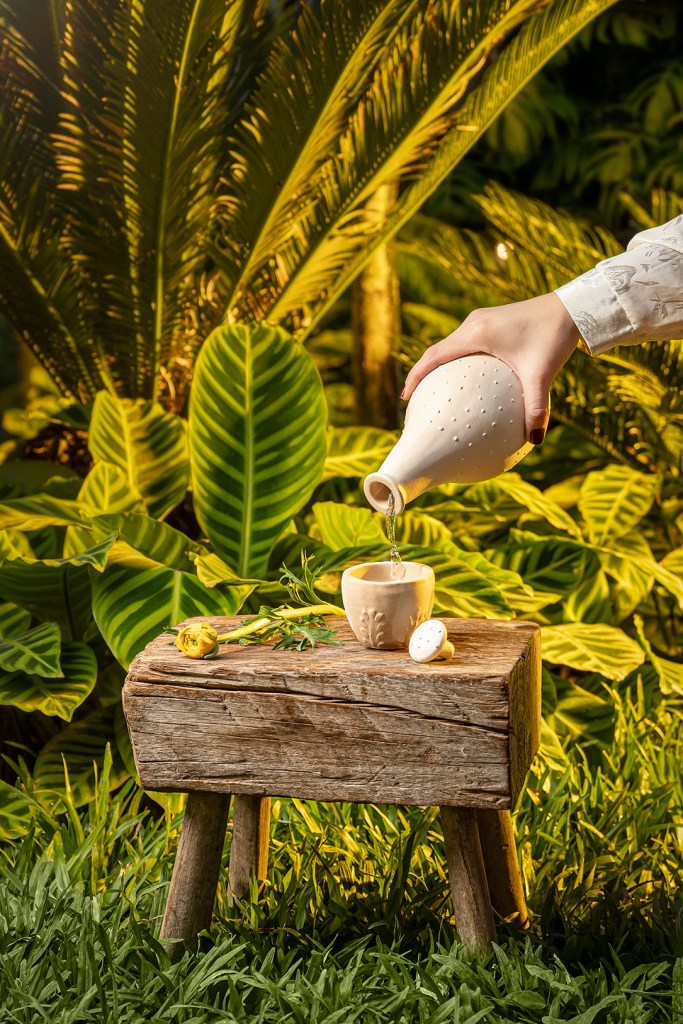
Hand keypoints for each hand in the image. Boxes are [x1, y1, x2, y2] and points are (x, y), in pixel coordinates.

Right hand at [400, 293, 579, 443]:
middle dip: (423, 373)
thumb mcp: (542, 375)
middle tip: (413, 398)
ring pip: (450, 345)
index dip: (416, 375)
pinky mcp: (492, 322)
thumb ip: (537, 408)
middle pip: (437, 350)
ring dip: (438, 365)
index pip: (434, 356)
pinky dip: (457, 360)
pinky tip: (466, 379)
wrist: (572, 308)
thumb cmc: (553, 337)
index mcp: (476, 333)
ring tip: (434, 390)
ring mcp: (482, 320)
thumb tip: (535, 441)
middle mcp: (474, 323)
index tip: (405, 397)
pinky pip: (465, 343)